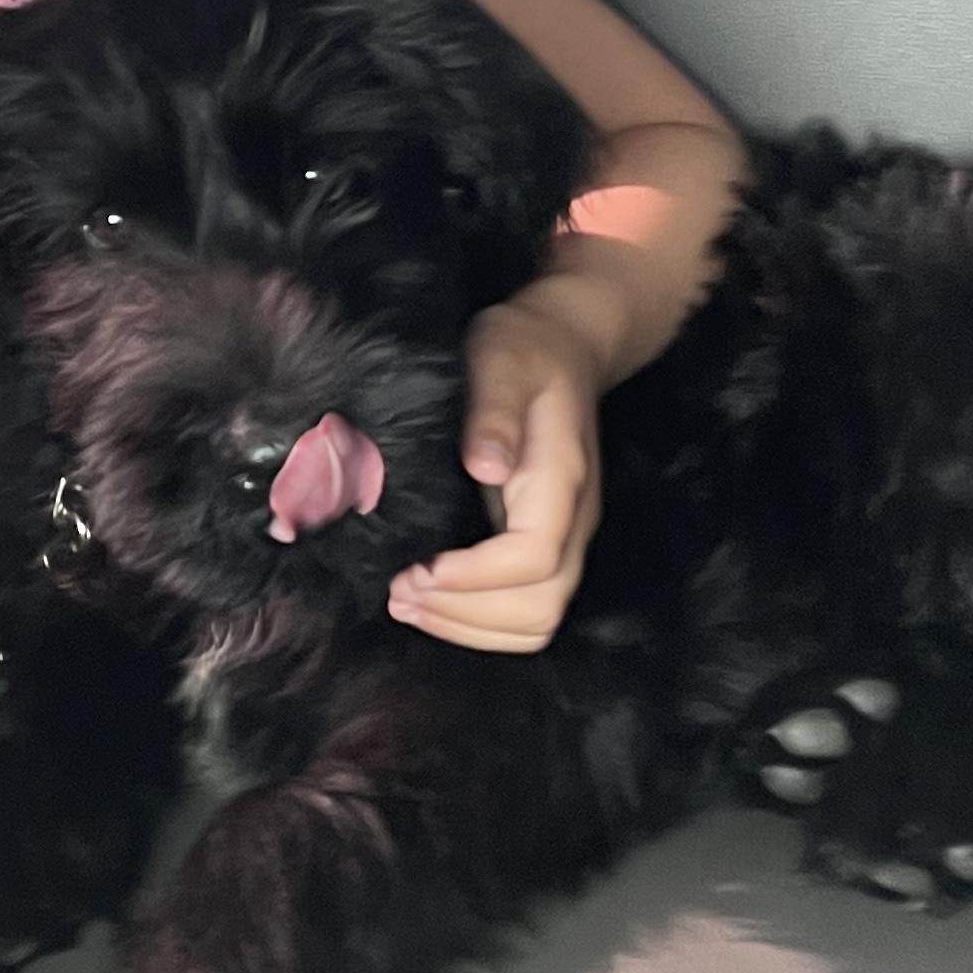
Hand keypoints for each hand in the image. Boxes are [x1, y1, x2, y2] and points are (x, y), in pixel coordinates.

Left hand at [387, 286, 607, 653]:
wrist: (563, 346)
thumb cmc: (524, 349)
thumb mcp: (501, 358)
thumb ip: (493, 410)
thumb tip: (486, 467)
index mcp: (562, 479)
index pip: (535, 557)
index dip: (476, 578)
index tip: (418, 569)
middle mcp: (573, 521)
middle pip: (540, 607)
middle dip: (464, 612)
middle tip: (398, 592)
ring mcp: (564, 538)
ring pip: (536, 621)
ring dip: (468, 626)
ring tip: (406, 604)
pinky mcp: (544, 546)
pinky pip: (524, 609)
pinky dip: (477, 621)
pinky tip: (430, 600)